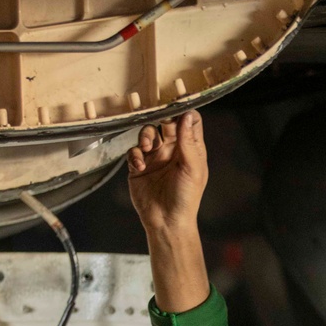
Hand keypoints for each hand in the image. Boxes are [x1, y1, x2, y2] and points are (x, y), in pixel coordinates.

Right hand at [127, 111, 207, 234]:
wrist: (167, 222)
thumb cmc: (186, 198)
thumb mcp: (192, 169)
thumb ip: (189, 142)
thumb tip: (187, 115)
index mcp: (190, 148)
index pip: (189, 121)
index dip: (184, 111)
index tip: (176, 104)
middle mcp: (172, 150)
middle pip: (165, 122)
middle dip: (160, 118)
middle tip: (156, 117)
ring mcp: (155, 157)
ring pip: (147, 133)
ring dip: (145, 136)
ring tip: (147, 147)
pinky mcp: (139, 166)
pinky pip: (134, 151)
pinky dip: (135, 154)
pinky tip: (139, 165)